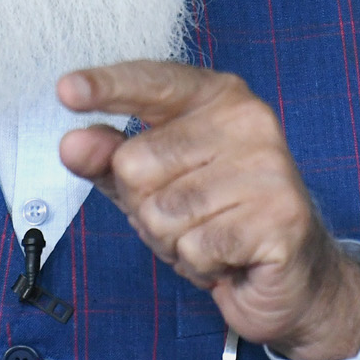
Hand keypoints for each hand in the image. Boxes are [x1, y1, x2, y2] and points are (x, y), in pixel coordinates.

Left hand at [57, 61, 359, 359]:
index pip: (151, 82)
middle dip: (145, 207)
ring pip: (162, 212)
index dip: (106, 87)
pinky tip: (231, 256)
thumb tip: (73, 143)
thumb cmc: (217, 217)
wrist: (293, 277)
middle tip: (188, 216)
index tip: (66, 90)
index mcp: (216, 96)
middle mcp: (247, 120)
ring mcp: (269, 166)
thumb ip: (110, 159)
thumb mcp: (153, 184)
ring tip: (210, 236)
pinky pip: (196, 247)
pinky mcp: (281, 217)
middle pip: (137, 163)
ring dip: (173, 241)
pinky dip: (201, 264)